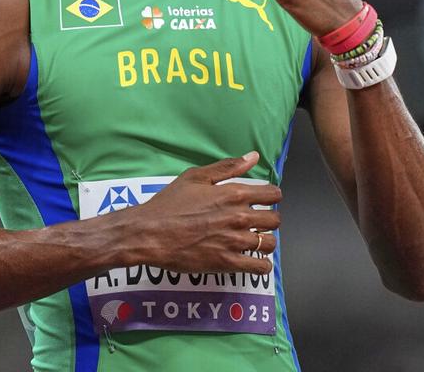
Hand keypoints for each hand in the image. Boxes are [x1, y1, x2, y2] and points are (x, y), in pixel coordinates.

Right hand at [116, 152, 280, 274]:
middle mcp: (239, 217)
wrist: (149, 233)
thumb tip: (253, 156)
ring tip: (254, 241)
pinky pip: (259, 267)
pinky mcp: (227, 262)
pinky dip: (261, 265)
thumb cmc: (169, 204)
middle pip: (274, 220)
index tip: (264, 201)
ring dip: (265, 242)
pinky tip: (254, 261)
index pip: (273, 195)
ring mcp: (234, 241)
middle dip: (268, 220)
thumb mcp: (195, 177)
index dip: (271, 197)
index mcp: (233, 194)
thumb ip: (228, 167)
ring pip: (269, 243)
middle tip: (257, 223)